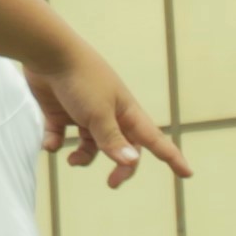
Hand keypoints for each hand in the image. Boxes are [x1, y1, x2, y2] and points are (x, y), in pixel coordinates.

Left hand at [19, 43, 190, 186]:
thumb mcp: (99, 114)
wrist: (48, 53)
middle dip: (121, 166)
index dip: (172, 157)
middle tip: (112, 183)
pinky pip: (61, 136)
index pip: (155, 139)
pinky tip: (51, 143)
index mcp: (126, 112)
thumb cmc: (80, 80)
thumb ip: (112, 140)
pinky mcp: (60, 111)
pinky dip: (56, 143)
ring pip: (90, 145)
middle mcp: (108, 113)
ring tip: (72, 161)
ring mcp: (83, 112)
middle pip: (123, 147)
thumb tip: (131, 162)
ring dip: (84, 157)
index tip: (187, 174)